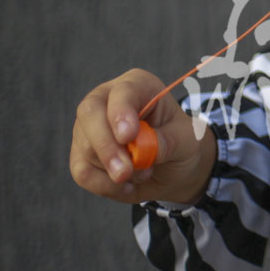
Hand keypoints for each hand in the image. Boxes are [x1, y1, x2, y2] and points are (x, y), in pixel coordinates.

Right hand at [69, 68, 215, 205]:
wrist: (172, 166)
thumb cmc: (180, 142)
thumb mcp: (189, 139)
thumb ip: (169, 141)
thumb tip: (143, 149)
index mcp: (138, 85)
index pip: (122, 92)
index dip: (121, 112)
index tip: (128, 136)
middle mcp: (107, 100)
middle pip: (89, 114)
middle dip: (107, 146)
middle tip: (125, 171)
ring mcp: (89, 127)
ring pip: (85, 148)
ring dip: (115, 170)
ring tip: (145, 171)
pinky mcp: (81, 154)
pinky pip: (82, 172)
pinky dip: (105, 185)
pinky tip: (127, 184)